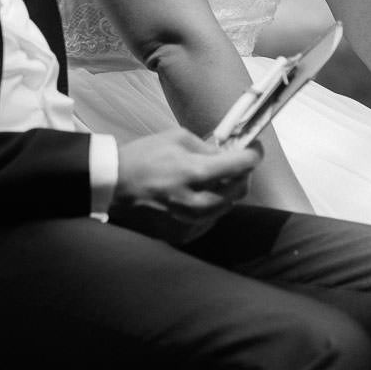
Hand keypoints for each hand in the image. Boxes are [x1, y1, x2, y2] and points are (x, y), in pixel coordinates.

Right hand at [110, 129, 259, 242]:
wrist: (114, 185)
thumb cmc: (143, 156)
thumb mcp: (177, 138)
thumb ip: (208, 147)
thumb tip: (230, 154)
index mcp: (194, 172)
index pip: (241, 165)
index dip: (254, 154)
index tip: (255, 148)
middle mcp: (196, 200)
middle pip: (240, 190)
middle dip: (243, 174)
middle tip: (237, 162)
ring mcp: (190, 219)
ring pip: (227, 206)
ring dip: (229, 190)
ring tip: (217, 177)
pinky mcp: (183, 231)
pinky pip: (211, 218)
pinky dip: (213, 204)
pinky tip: (201, 192)